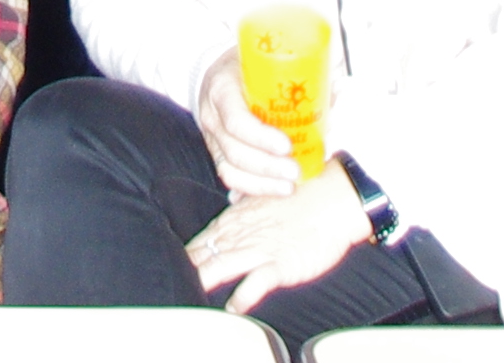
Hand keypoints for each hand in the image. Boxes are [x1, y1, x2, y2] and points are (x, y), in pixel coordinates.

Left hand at [184, 169, 369, 311]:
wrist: (334, 200)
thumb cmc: (302, 197)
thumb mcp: (264, 196)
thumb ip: (244, 203)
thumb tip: (233, 197)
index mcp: (235, 220)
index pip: (200, 241)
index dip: (184, 257)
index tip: (169, 268)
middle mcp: (241, 234)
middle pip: (204, 255)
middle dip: (186, 270)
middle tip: (171, 285)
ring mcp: (260, 249)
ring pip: (222, 266)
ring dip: (204, 280)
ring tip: (189, 295)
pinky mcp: (281, 263)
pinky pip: (257, 282)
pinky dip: (243, 296)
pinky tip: (233, 307)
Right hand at [191, 48, 302, 199]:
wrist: (220, 71)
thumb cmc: (249, 64)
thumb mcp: (267, 58)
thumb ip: (302, 70)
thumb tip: (339, 89)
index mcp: (222, 87)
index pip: (235, 120)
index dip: (260, 137)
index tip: (287, 146)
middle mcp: (212, 116)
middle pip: (235, 151)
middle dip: (267, 166)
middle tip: (295, 172)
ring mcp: (212, 138)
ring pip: (230, 170)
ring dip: (261, 183)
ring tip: (289, 186)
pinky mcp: (217, 153)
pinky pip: (230, 177)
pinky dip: (250, 188)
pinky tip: (270, 192)